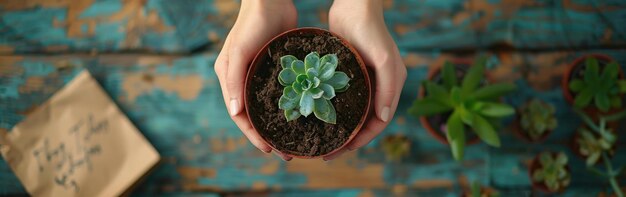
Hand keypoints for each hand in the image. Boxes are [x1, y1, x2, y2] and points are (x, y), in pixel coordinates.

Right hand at [214, 0, 296, 160]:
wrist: (269, 0)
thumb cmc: (250, 24)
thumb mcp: (239, 52)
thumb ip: (234, 80)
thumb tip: (235, 113)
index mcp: (229, 78)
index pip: (239, 116)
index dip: (253, 135)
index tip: (269, 149)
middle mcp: (243, 80)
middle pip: (255, 115)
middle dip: (268, 135)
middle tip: (286, 153)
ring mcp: (260, 74)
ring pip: (269, 106)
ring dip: (280, 124)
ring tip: (295, 140)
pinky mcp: (277, 68)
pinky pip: (283, 93)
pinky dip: (290, 106)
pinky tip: (302, 116)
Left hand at [324, 0, 406, 159]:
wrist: (354, 6)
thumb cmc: (372, 32)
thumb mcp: (385, 59)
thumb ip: (388, 88)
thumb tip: (383, 118)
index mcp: (391, 87)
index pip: (379, 123)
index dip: (363, 140)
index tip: (343, 149)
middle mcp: (378, 87)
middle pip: (363, 122)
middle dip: (347, 140)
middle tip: (327, 152)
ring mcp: (361, 81)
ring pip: (349, 112)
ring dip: (337, 128)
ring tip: (319, 140)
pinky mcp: (345, 74)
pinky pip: (337, 98)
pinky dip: (329, 110)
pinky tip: (314, 117)